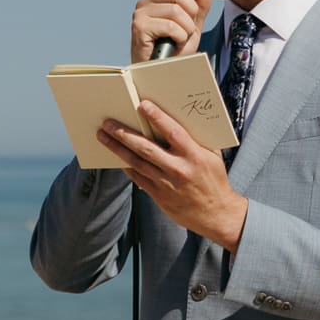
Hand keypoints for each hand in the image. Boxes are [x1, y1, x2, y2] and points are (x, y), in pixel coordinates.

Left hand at [97, 100, 248, 252]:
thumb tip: (180, 118)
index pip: (173, 132)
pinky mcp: (158, 196)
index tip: (143, 105)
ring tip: (103, 136)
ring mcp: (166, 184)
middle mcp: (178, 169)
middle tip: (108, 122)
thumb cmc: (214, 180)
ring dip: (117, 148)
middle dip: (124, 134)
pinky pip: (137, 177)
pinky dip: (126, 165)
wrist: (216, 215)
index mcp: (195, 156)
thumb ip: (196, 139)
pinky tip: (116, 155)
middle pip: (146, 148)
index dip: (158, 117)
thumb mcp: (212, 156)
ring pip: (136, 162)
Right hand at [129, 0, 218, 64]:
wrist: (163, 72)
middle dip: (191, 10)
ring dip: (186, 28)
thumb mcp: (193, 23)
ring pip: (175, 10)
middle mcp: (146, 1)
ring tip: (180, 38)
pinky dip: (179, 37)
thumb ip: (202, 3)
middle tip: (187, 26)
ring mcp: (141, 14)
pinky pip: (170, 25)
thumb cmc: (175, 49)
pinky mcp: (139, 27)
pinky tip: (174, 44)